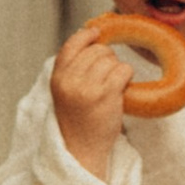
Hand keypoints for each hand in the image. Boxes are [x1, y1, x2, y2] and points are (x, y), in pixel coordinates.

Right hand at [49, 17, 142, 178]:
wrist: (81, 152)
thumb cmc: (78, 121)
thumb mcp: (66, 92)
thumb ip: (73, 68)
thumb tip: (90, 34)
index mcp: (58, 78)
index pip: (71, 45)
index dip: (87, 35)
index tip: (97, 33)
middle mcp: (70, 80)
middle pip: (97, 50)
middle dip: (107, 59)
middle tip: (106, 79)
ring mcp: (87, 87)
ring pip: (112, 59)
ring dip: (117, 70)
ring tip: (111, 89)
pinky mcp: (106, 94)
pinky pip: (123, 70)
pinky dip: (126, 78)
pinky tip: (120, 91)